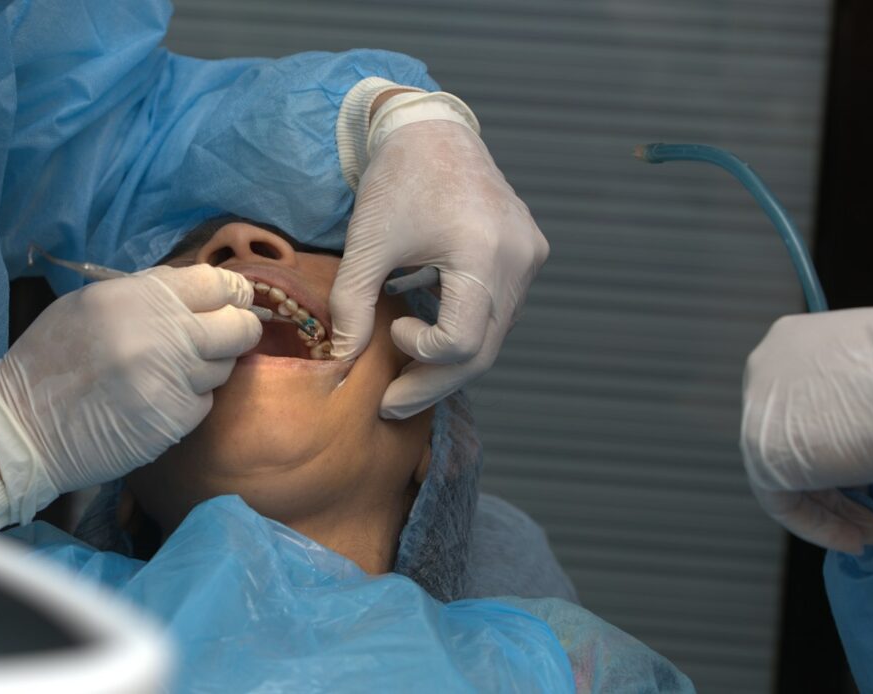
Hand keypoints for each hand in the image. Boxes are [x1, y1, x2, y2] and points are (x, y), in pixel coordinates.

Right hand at [0, 265, 260, 521]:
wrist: (24, 427)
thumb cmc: (51, 359)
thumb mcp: (90, 302)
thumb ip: (146, 291)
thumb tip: (196, 286)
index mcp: (141, 297)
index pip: (216, 283)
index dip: (232, 291)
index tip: (233, 299)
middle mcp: (165, 335)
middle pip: (238, 327)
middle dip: (237, 329)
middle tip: (222, 335)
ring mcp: (174, 380)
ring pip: (223, 367)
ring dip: (207, 366)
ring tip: (169, 370)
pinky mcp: (176, 419)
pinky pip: (204, 402)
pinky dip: (188, 399)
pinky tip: (156, 399)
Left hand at [330, 119, 547, 418]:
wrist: (431, 130)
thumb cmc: (398, 180)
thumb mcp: (367, 244)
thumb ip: (352, 305)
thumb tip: (343, 361)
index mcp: (483, 253)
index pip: (463, 342)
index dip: (422, 354)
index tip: (391, 331)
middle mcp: (518, 259)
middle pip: (485, 350)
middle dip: (434, 382)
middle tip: (392, 404)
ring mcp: (530, 257)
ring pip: (496, 335)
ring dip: (452, 361)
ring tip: (407, 376)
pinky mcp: (529, 254)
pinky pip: (501, 311)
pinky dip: (468, 331)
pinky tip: (432, 338)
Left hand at [741, 308, 872, 552]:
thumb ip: (867, 395)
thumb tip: (870, 437)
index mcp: (795, 338)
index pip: (805, 399)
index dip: (838, 440)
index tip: (869, 470)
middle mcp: (768, 365)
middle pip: (793, 433)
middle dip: (835, 478)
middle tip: (872, 507)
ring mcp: (758, 405)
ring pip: (788, 468)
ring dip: (834, 507)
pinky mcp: (759, 446)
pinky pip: (781, 498)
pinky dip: (818, 523)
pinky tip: (854, 537)